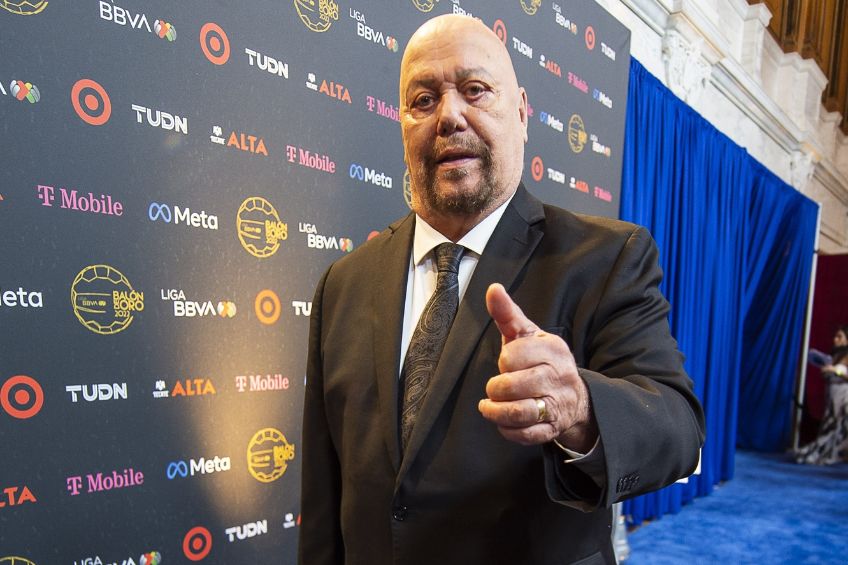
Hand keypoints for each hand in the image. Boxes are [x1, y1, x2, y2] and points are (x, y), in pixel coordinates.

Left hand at [477, 283, 597, 451]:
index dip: (504, 359)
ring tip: (490, 405)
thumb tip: (493, 289)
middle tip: (497, 386)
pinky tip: (503, 420)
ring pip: (517, 412)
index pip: (514, 354)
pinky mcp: (551, 429)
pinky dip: (507, 429)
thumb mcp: (526, 334)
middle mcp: (557, 377)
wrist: (574, 396)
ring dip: (496, 411)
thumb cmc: (541, 360)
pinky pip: (524, 434)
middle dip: (496, 387)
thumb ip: (507, 313)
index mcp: (552, 349)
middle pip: (512, 385)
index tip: (507, 361)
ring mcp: (556, 405)